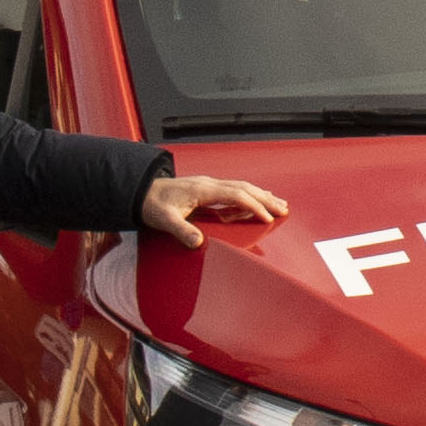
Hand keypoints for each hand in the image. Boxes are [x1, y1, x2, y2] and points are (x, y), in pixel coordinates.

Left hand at [140, 173, 287, 245]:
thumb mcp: (163, 219)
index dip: (253, 206)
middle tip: (285, 209)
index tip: (268, 217)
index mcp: (203, 189)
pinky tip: (257, 200)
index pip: (236, 194)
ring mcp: (209, 185)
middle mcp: (209, 184)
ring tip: (280, 204)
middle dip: (266, 199)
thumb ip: (181, 230)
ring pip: (242, 187)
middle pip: (245, 188)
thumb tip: (198, 242)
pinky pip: (235, 189)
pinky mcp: (207, 189)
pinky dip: (250, 195)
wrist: (141, 191)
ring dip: (262, 195)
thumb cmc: (152, 204)